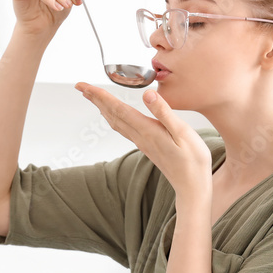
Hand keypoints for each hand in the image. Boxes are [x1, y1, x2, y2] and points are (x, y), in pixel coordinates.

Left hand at [74, 83, 211, 197]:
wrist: (192, 186)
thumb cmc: (192, 160)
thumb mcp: (183, 132)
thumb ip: (164, 112)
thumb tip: (146, 94)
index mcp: (147, 130)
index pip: (118, 109)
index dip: (99, 95)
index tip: (83, 85)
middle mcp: (140, 136)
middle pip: (112, 114)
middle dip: (95, 98)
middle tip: (80, 86)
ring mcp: (142, 142)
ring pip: (115, 122)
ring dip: (102, 108)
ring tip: (92, 97)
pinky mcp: (147, 146)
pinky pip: (123, 128)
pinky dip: (113, 117)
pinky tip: (113, 115)